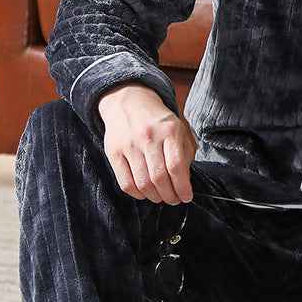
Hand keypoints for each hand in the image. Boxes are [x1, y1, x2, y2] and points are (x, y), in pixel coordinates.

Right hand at [98, 82, 196, 204]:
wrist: (130, 102)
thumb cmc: (160, 121)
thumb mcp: (180, 128)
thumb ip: (186, 152)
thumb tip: (185, 180)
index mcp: (170, 130)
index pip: (176, 166)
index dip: (182, 187)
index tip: (186, 196)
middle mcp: (149, 137)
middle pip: (159, 177)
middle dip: (170, 195)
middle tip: (174, 200)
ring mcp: (130, 145)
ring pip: (142, 183)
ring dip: (155, 197)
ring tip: (162, 198)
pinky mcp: (114, 152)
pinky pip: (125, 182)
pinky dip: (137, 194)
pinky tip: (145, 193)